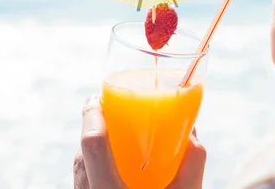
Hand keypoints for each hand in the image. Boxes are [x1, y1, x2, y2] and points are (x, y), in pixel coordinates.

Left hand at [74, 95, 206, 188]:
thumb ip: (191, 166)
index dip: (94, 114)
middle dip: (96, 125)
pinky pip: (85, 178)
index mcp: (108, 188)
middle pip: (84, 151)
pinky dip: (97, 164)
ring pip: (82, 165)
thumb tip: (192, 135)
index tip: (99, 96)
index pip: (93, 143)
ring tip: (119, 137)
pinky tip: (119, 165)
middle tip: (113, 110)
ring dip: (97, 145)